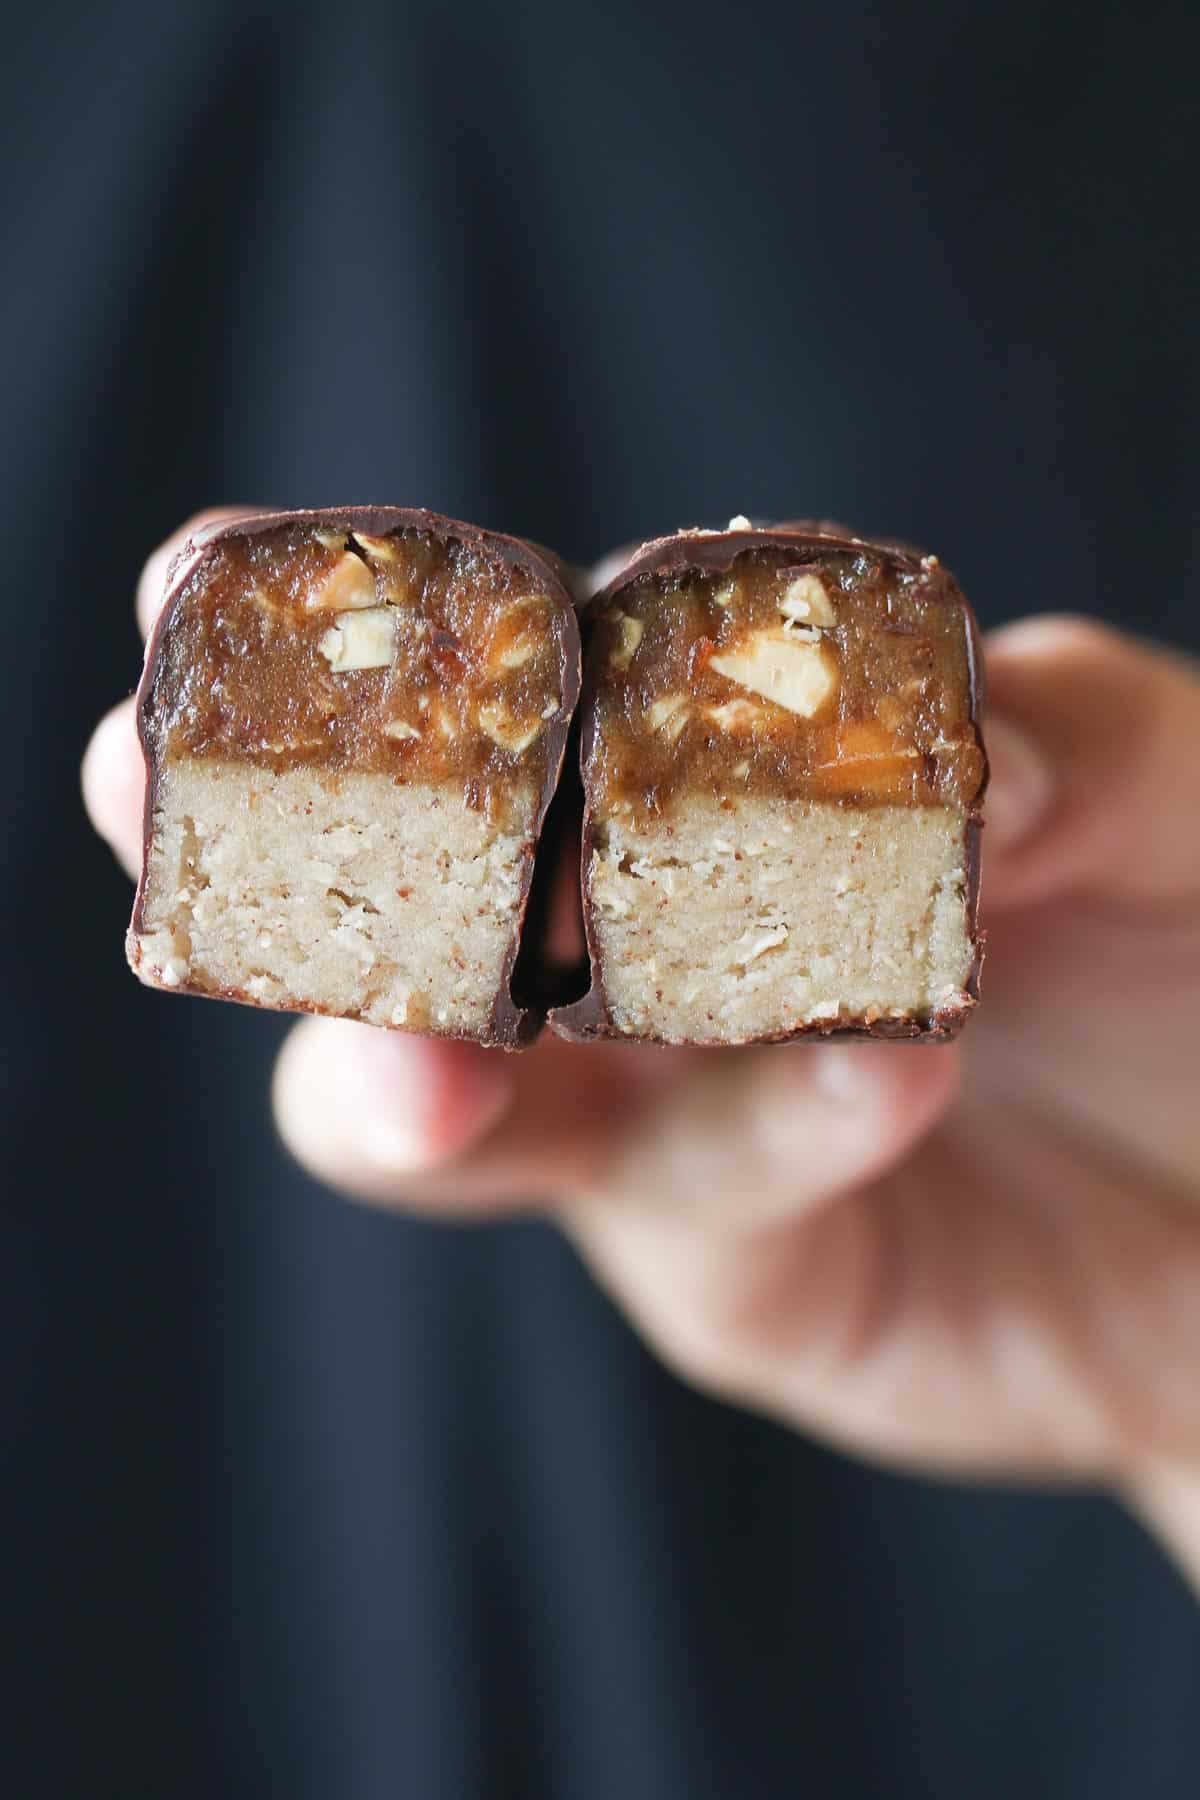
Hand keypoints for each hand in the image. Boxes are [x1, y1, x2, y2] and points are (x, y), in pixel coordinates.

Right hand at [84, 514, 1199, 1587]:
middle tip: (159, 787)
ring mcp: (665, 1136)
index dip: (351, 651)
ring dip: (413, 1071)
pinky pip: (712, 1203)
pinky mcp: (750, 1282)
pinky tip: (882, 1061)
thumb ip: (1062, 727)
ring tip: (427, 1051)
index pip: (493, 715)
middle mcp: (628, 966)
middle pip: (392, 917)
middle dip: (270, 854)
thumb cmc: (1188, 946)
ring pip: (464, 1113)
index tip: (210, 568)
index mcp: (675, 799)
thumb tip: (964, 750)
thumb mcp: (1151, 784)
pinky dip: (775, 1120)